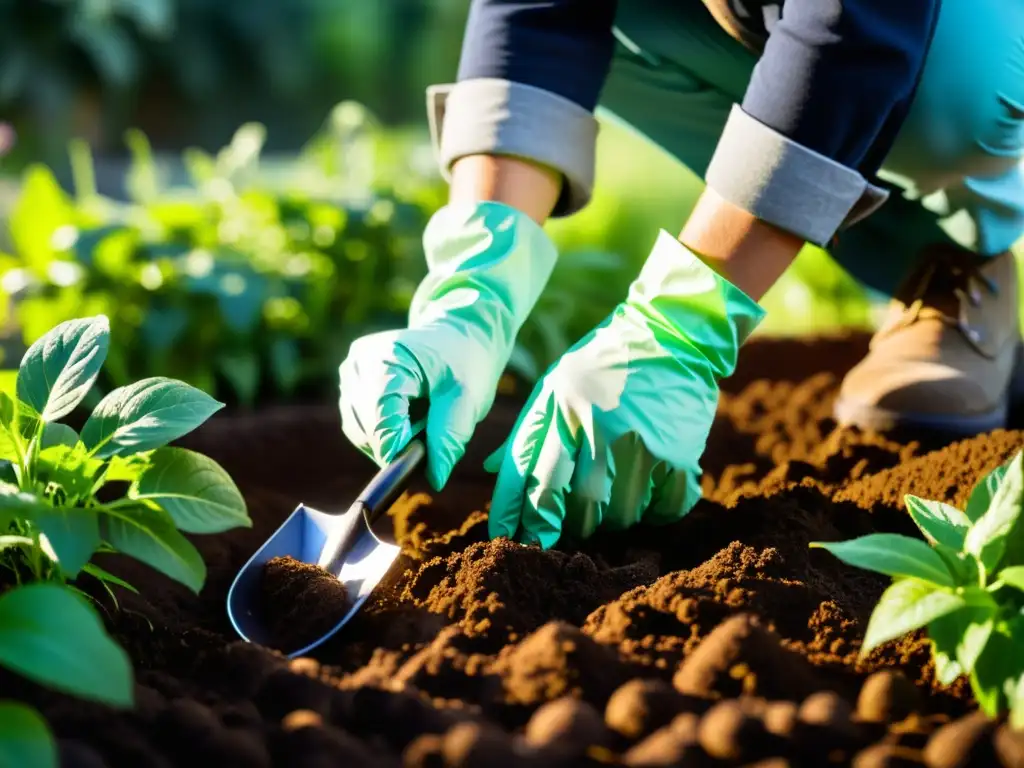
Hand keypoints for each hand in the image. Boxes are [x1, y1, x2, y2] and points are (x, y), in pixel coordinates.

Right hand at [339, 201, 556, 489]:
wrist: (458, 336)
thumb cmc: (466, 363)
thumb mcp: (468, 398)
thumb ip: (450, 437)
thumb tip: (434, 478)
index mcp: (390, 356)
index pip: (380, 415)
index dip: (397, 447)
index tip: (421, 463)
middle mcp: (359, 362)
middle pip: (366, 426)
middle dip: (397, 444)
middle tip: (431, 443)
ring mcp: (350, 372)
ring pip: (359, 430)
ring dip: (389, 440)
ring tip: (423, 424)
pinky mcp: (350, 383)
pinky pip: (358, 425)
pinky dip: (383, 433)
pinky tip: (408, 421)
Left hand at [485, 231, 764, 547]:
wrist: (671, 334)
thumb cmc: (603, 364)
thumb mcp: (556, 385)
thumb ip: (527, 430)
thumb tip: (489, 470)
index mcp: (561, 409)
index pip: (535, 482)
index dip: (525, 521)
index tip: (517, 543)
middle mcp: (598, 427)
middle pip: (576, 508)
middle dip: (570, 526)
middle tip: (573, 524)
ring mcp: (640, 443)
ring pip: (617, 516)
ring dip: (613, 520)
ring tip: (616, 496)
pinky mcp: (677, 455)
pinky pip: (661, 511)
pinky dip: (654, 512)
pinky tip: (650, 488)